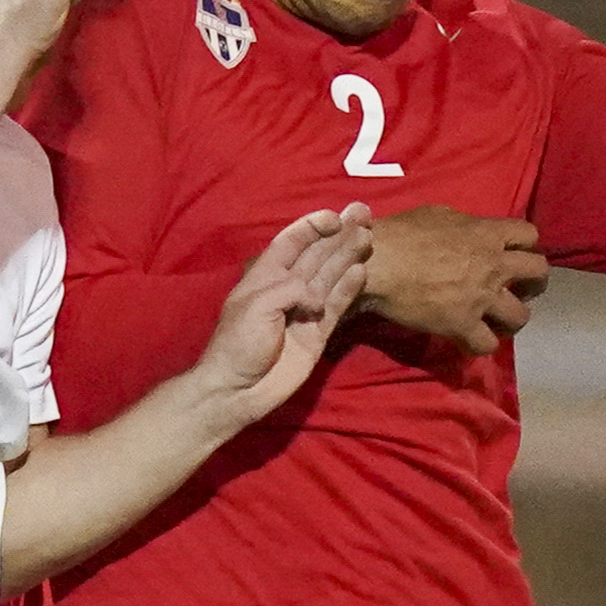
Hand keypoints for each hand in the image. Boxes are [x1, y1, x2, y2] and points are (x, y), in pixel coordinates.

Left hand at [194, 206, 374, 430]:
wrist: (238, 390)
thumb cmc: (239, 343)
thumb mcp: (258, 306)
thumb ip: (290, 290)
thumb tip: (318, 298)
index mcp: (266, 276)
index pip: (291, 242)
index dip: (312, 227)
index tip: (333, 217)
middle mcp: (288, 288)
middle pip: (317, 255)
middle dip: (339, 235)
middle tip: (364, 215)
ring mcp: (305, 311)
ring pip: (330, 277)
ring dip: (348, 256)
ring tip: (368, 237)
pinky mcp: (317, 333)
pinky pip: (337, 307)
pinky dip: (348, 290)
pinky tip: (361, 272)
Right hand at [356, 205, 548, 355]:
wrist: (380, 264)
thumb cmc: (402, 234)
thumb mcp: (438, 214)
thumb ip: (464, 224)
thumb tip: (469, 232)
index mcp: (488, 234)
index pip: (530, 235)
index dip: (527, 246)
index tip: (515, 255)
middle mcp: (494, 266)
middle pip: (539, 273)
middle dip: (534, 283)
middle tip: (519, 290)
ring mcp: (482, 298)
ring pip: (521, 316)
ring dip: (512, 319)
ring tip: (498, 321)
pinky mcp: (463, 326)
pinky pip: (487, 344)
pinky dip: (480, 344)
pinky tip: (470, 340)